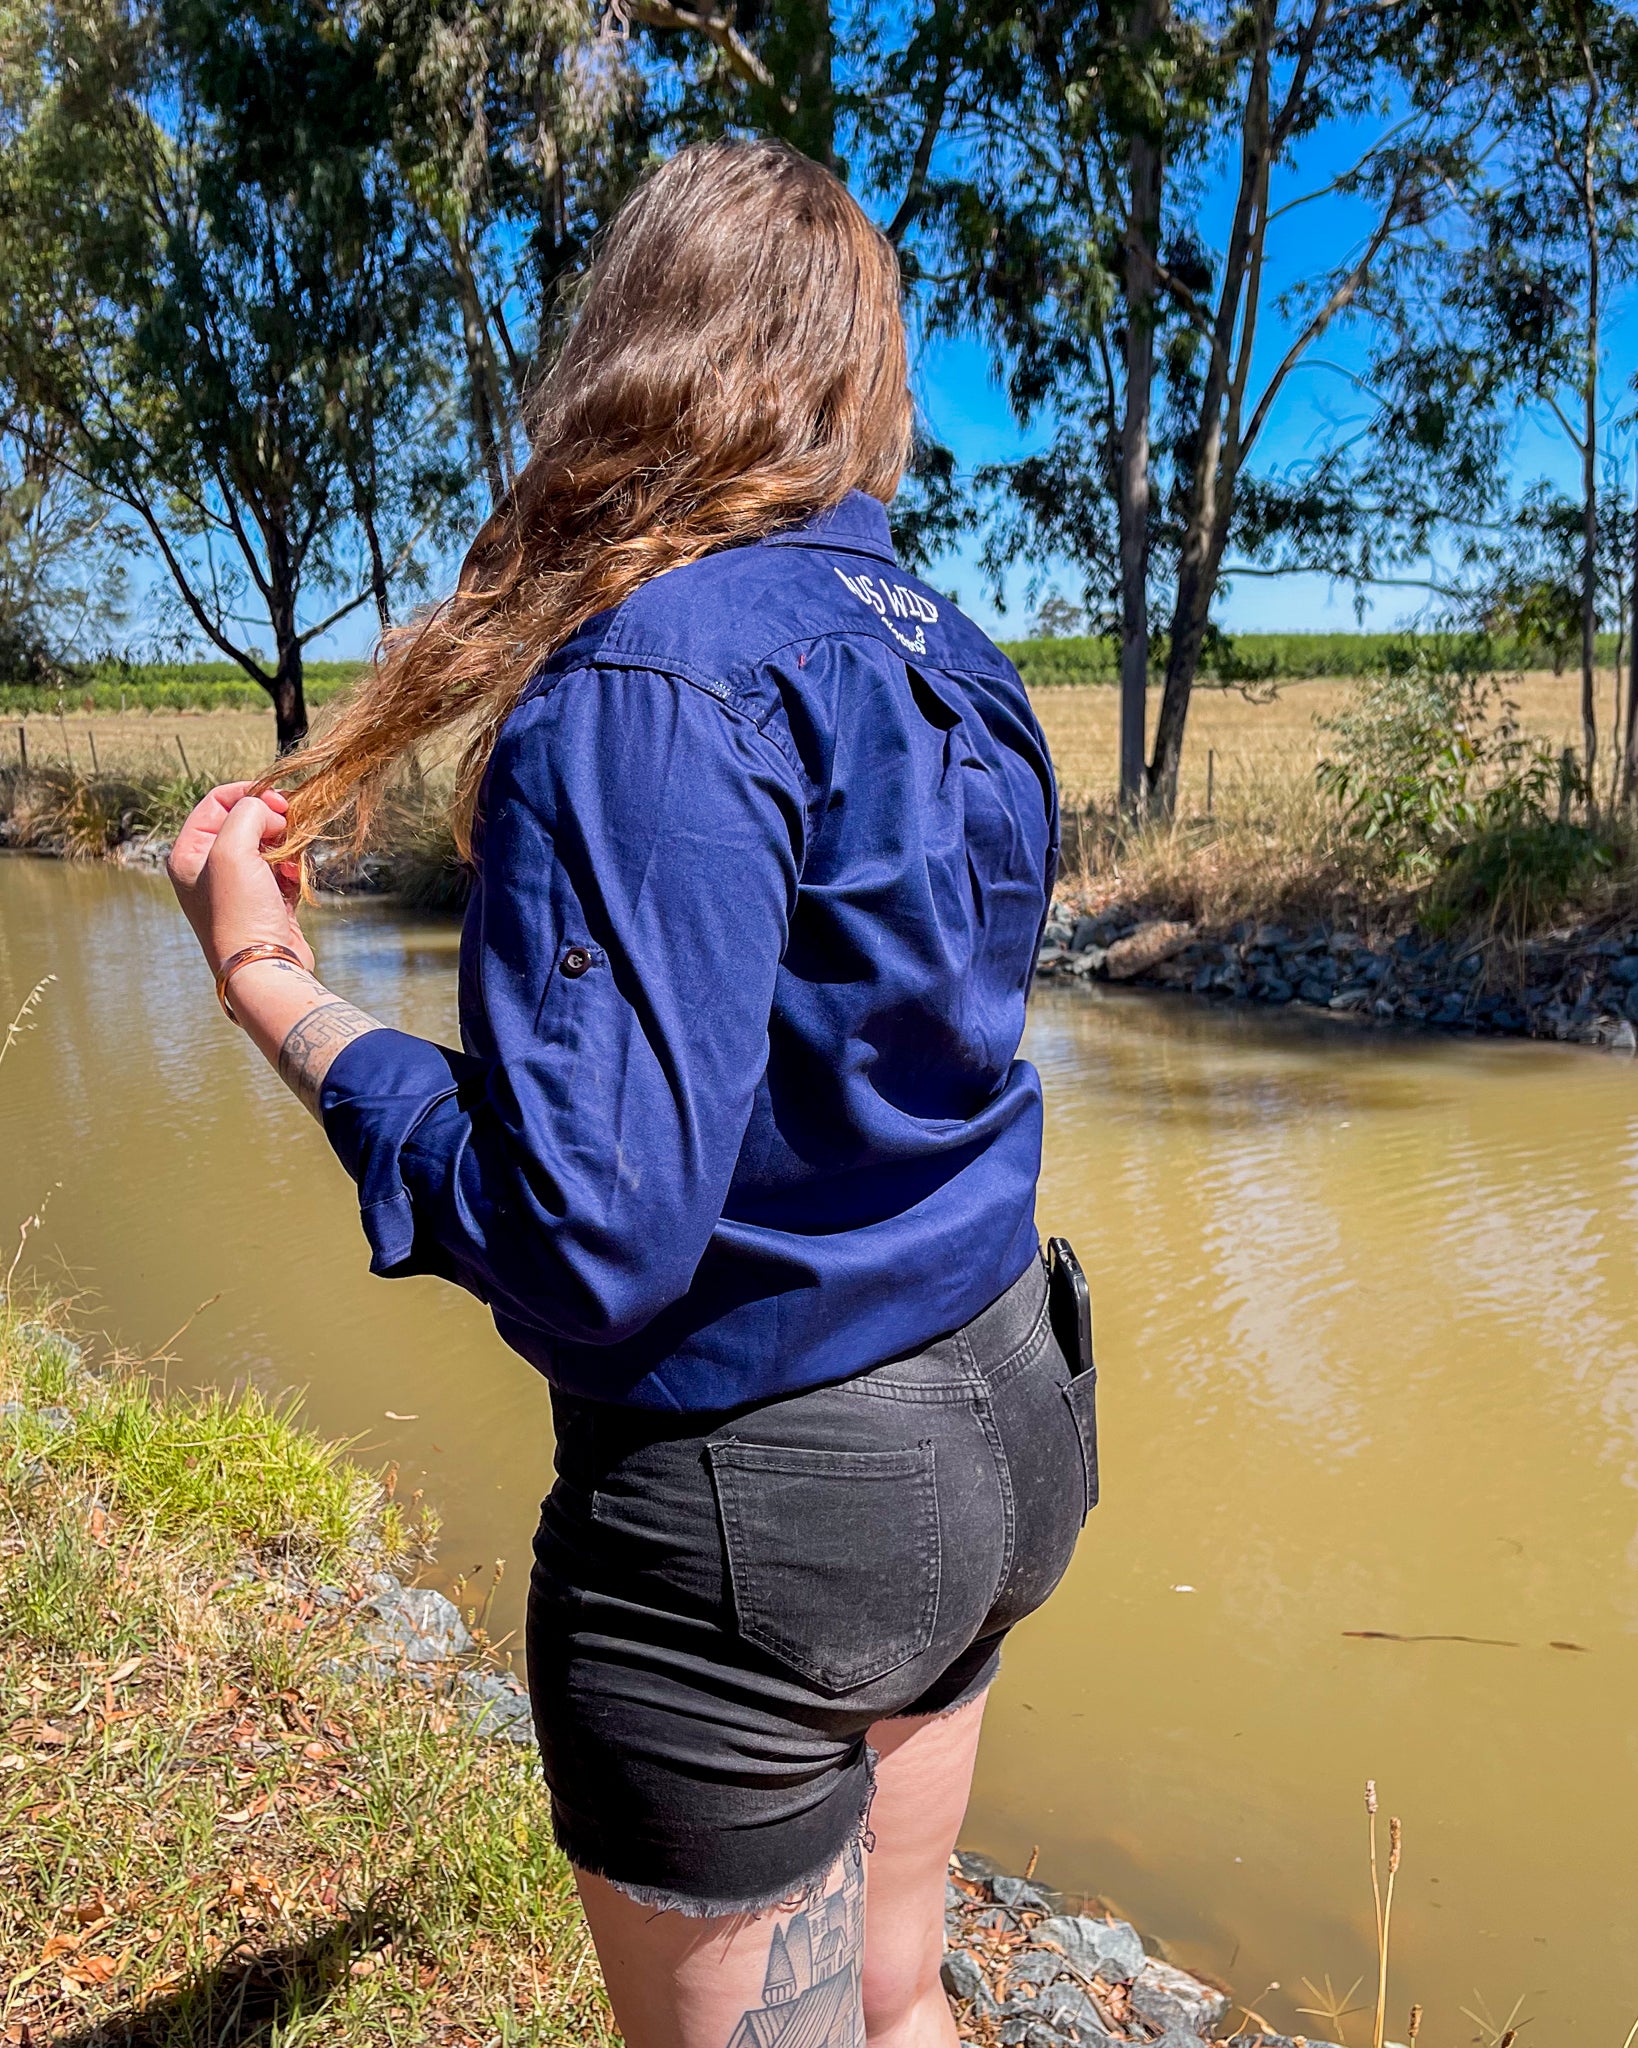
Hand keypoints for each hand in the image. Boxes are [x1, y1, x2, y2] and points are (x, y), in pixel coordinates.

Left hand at [167, 782, 313, 976]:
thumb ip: (247, 813)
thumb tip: (269, 811)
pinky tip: (295, 881)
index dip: (249, 794)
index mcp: (188, 854)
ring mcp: (236, 886)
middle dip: (272, 822)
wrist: (265, 967)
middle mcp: (208, 869)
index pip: (216, 802)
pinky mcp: (264, 901)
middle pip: (244, 821)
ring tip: (292, 862)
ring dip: (286, 847)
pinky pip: (282, 869)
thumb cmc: (240, 912)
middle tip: (289, 828)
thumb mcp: (232, 851)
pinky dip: (293, 870)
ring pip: (267, 845)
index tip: (280, 802)